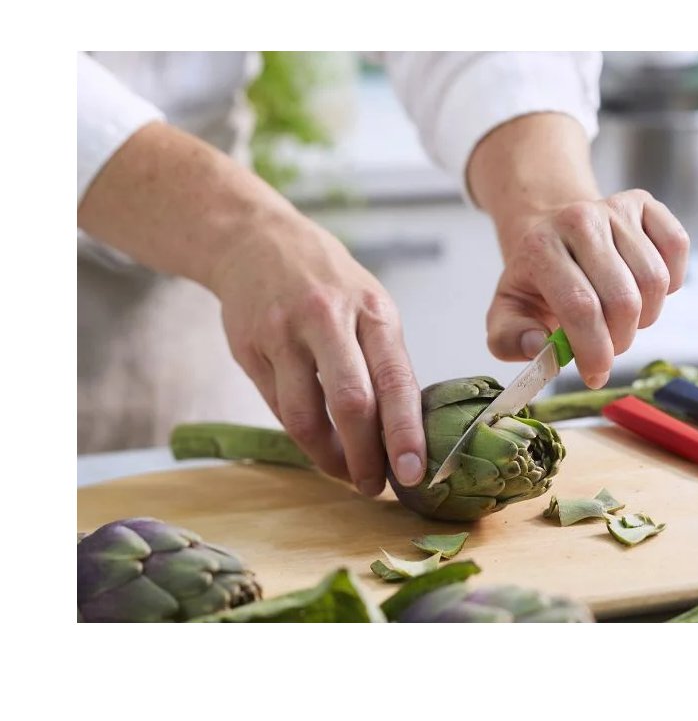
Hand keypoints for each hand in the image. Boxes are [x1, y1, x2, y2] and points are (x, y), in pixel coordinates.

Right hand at [210, 214, 426, 495]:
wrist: (257, 242)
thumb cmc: (330, 284)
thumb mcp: (371, 306)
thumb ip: (386, 362)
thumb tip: (406, 433)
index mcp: (373, 311)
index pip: (395, 381)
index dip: (405, 434)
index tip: (415, 474)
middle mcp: (328, 319)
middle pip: (350, 403)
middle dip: (366, 457)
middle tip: (376, 487)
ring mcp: (283, 334)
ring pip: (306, 416)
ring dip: (329, 458)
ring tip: (347, 474)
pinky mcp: (250, 349)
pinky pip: (278, 408)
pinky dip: (302, 436)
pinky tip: (318, 446)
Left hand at [487, 189, 688, 387]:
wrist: (553, 235)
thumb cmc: (536, 282)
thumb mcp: (508, 313)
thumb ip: (511, 339)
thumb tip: (540, 346)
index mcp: (539, 248)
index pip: (579, 306)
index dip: (594, 349)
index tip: (596, 375)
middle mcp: (578, 219)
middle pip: (622, 299)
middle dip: (620, 340)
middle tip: (607, 348)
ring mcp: (614, 207)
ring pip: (654, 280)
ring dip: (645, 316)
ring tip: (622, 319)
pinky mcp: (644, 203)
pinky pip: (676, 248)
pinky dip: (670, 282)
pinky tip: (644, 290)